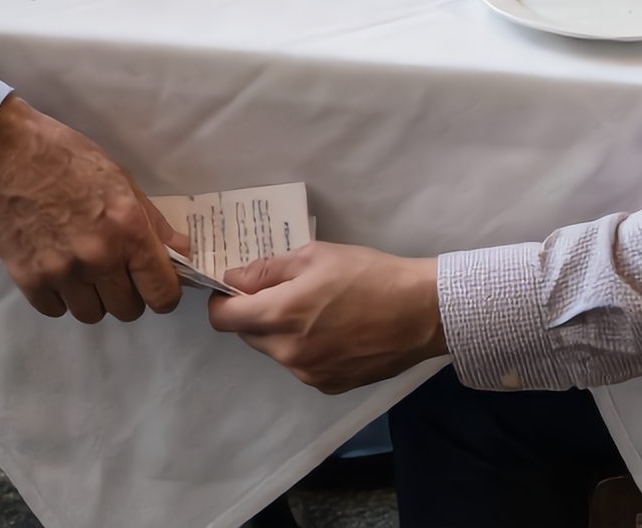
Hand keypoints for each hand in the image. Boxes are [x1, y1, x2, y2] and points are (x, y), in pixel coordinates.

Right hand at [0, 95, 181, 322]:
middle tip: (115, 268)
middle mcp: (98, 256)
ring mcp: (62, 273)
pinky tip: (56, 266)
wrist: (8, 154)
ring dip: (93, 297)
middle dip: (127, 293)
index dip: (164, 293)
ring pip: (92, 314)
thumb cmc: (69, 159)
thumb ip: (153, 222)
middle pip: (128, 309)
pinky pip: (57, 310)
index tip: (155, 286)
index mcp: (128, 228)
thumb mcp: (121, 180)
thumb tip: (181, 252)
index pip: (162, 292)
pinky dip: (60, 296)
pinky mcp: (29, 281)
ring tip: (82, 266)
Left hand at [207, 242, 446, 391]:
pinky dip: (305, 348)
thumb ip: (269, 269)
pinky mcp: (329, 386)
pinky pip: (301, 364)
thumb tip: (234, 279)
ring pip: (275, 351)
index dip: (222, 300)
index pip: (224, 319)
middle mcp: (288, 353)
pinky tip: (334, 329)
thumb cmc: (367, 274)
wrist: (418, 312)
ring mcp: (308, 374)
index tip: (236, 287)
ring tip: (316, 309)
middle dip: (255, 313)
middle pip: (248, 335)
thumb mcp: (316, 256)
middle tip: (284, 290)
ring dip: (281, 332)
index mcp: (280, 316)